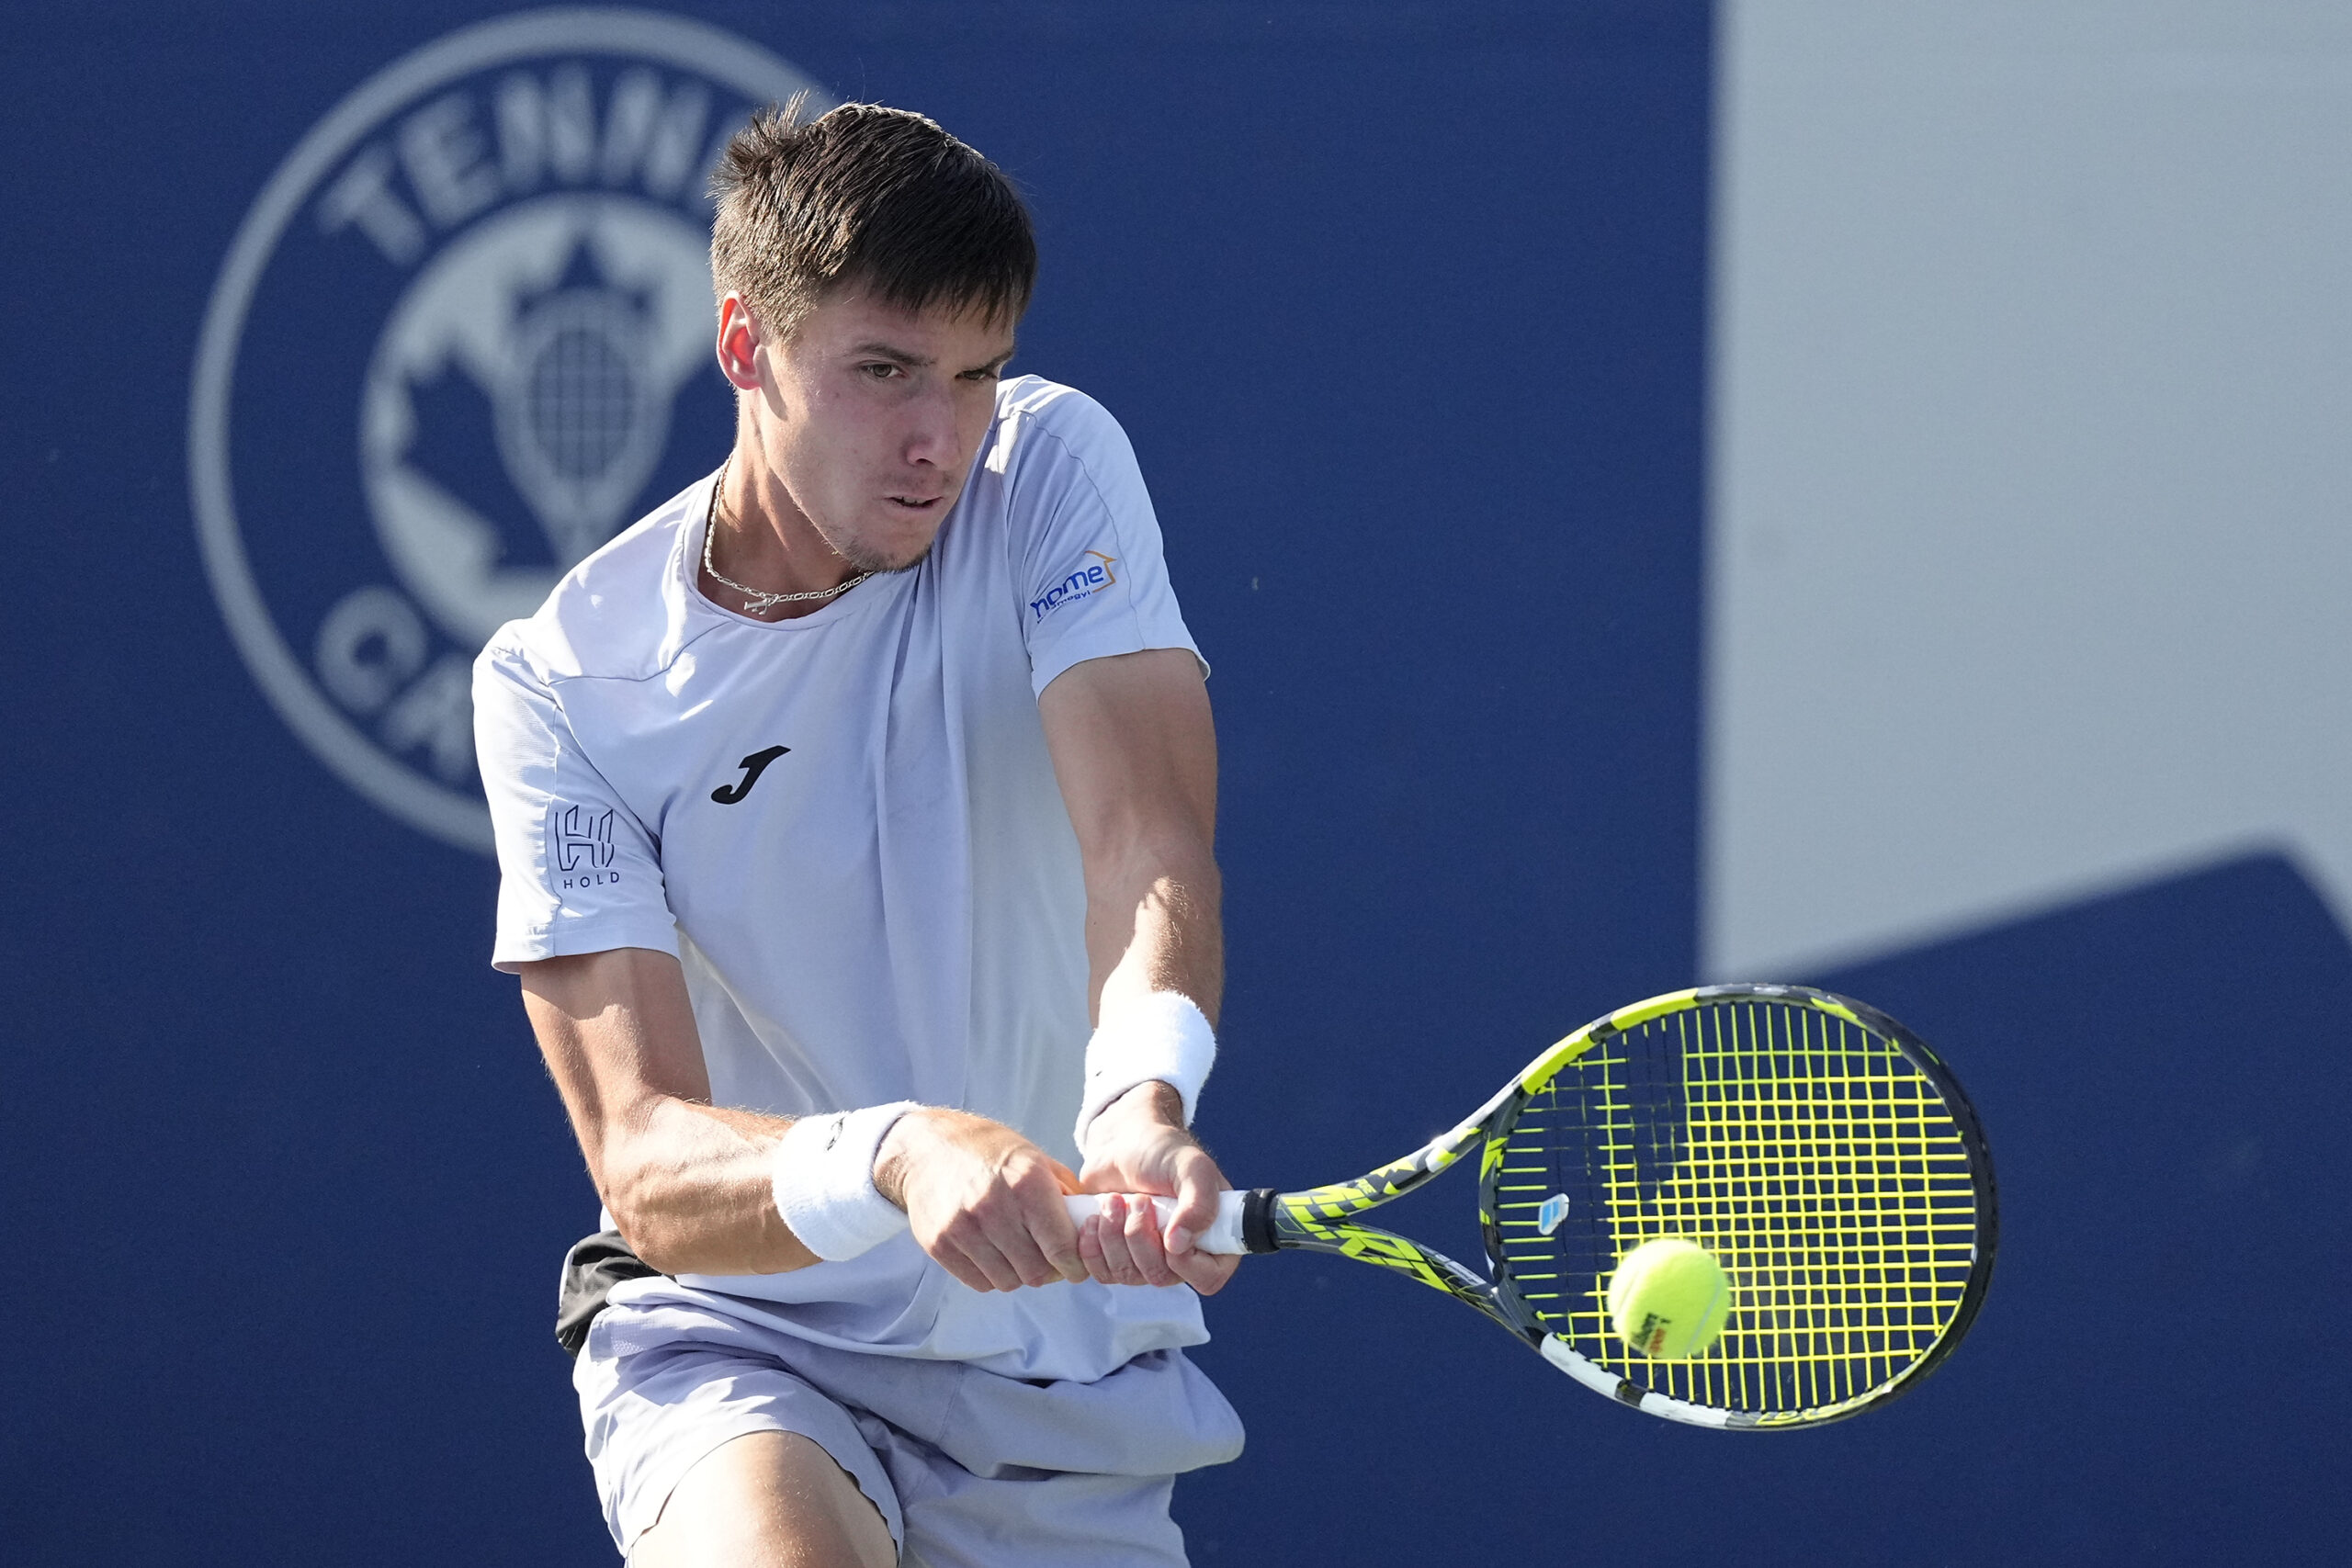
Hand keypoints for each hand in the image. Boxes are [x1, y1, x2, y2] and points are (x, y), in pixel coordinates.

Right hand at [873, 1108, 1086, 1291]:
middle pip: (1036, 1271)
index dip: (1076, 1263)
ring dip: (1019, 1274)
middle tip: (1048, 1260)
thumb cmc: (991, 1153)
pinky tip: (993, 1253)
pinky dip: (992, 1275)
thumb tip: (1094, 1228)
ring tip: (1018, 1253)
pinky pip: (979, 1282)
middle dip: (1048, 1270)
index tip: (1077, 1265)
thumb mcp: (1035, 1159)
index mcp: (1027, 1182)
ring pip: (1008, 1281)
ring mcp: (963, 1227)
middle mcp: (994, 1206)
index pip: (1063, 1247)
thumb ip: (1066, 1193)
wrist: (928, 1148)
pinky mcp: (939, 1244)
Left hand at [1074, 1082, 1241, 1295]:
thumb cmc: (1163, 1151)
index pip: (1208, 1279)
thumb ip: (1199, 1202)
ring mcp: (1147, 1260)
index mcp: (1213, 1238)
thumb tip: (1179, 1245)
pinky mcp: (1116, 1258)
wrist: (1122, 1143)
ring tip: (1115, 1200)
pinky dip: (1093, 1246)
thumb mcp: (1191, 1166)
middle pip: (1160, 1276)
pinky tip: (1094, 1217)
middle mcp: (1183, 1256)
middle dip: (1140, 1236)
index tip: (1168, 1229)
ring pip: (1128, 1275)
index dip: (1186, 1263)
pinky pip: (1102, 1273)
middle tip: (1139, 1200)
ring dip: (1114, 1236)